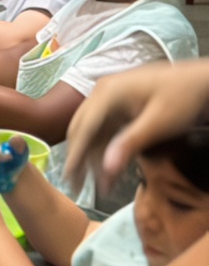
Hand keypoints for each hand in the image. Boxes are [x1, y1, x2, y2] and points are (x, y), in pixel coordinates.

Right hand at [64, 60, 208, 194]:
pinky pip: (104, 128)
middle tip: (77, 185)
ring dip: (91, 155)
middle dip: (78, 157)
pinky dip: (103, 148)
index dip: (76, 153)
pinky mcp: (117, 105)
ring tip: (95, 183)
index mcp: (108, 93)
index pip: (84, 127)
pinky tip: (107, 167)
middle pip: (81, 128)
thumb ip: (131, 143)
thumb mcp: (159, 122)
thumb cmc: (183, 96)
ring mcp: (108, 98)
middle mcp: (101, 93)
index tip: (70, 177)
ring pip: (91, 130)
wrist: (200, 81)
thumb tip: (106, 168)